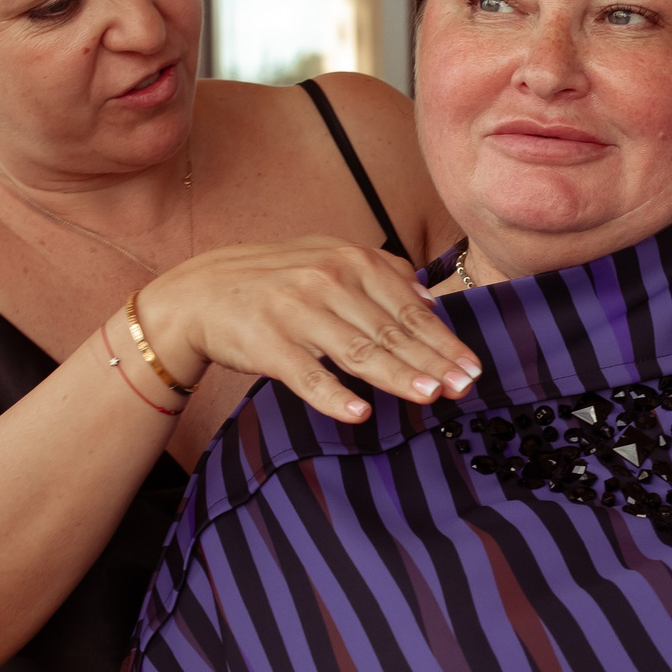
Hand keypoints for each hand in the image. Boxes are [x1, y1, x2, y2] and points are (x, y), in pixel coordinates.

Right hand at [141, 236, 484, 424]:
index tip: (471, 366)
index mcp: (348, 261)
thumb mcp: (326, 259)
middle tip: (465, 386)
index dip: (443, 339)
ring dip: (397, 375)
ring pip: (357, 350)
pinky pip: (305, 374)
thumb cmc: (273, 280)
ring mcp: (296, 312)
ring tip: (429, 395)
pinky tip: (359, 413)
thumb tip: (430, 300)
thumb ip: (379, 274)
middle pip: (390, 330)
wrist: (200, 293)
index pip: (407, 307)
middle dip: (433, 361)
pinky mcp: (267, 344)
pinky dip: (332, 395)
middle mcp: (326, 281)